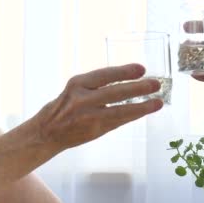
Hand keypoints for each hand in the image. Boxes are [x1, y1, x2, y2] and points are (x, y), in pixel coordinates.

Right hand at [35, 63, 162, 151]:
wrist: (45, 133)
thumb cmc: (61, 110)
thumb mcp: (73, 91)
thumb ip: (94, 87)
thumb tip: (126, 82)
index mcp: (76, 84)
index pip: (104, 75)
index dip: (124, 71)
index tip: (141, 69)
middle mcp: (81, 99)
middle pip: (115, 92)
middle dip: (138, 88)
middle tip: (156, 84)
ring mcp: (88, 117)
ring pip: (120, 110)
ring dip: (142, 106)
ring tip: (158, 102)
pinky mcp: (94, 131)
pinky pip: (118, 122)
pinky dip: (132, 116)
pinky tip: (144, 111)